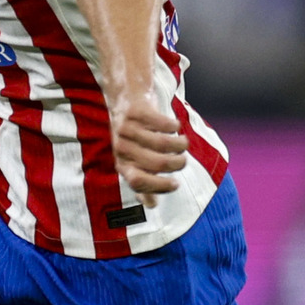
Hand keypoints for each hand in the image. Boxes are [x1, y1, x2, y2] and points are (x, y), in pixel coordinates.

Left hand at [110, 85, 185, 200]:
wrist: (125, 100)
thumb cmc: (135, 137)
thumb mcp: (135, 160)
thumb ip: (144, 183)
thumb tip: (152, 205)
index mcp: (122, 164)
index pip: (138, 182)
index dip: (159, 186)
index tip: (176, 183)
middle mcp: (121, 148)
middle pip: (157, 163)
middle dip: (177, 163)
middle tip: (182, 160)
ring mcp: (127, 129)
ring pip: (163, 144)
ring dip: (180, 144)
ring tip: (183, 143)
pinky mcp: (136, 112)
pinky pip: (164, 124)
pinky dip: (175, 126)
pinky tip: (175, 126)